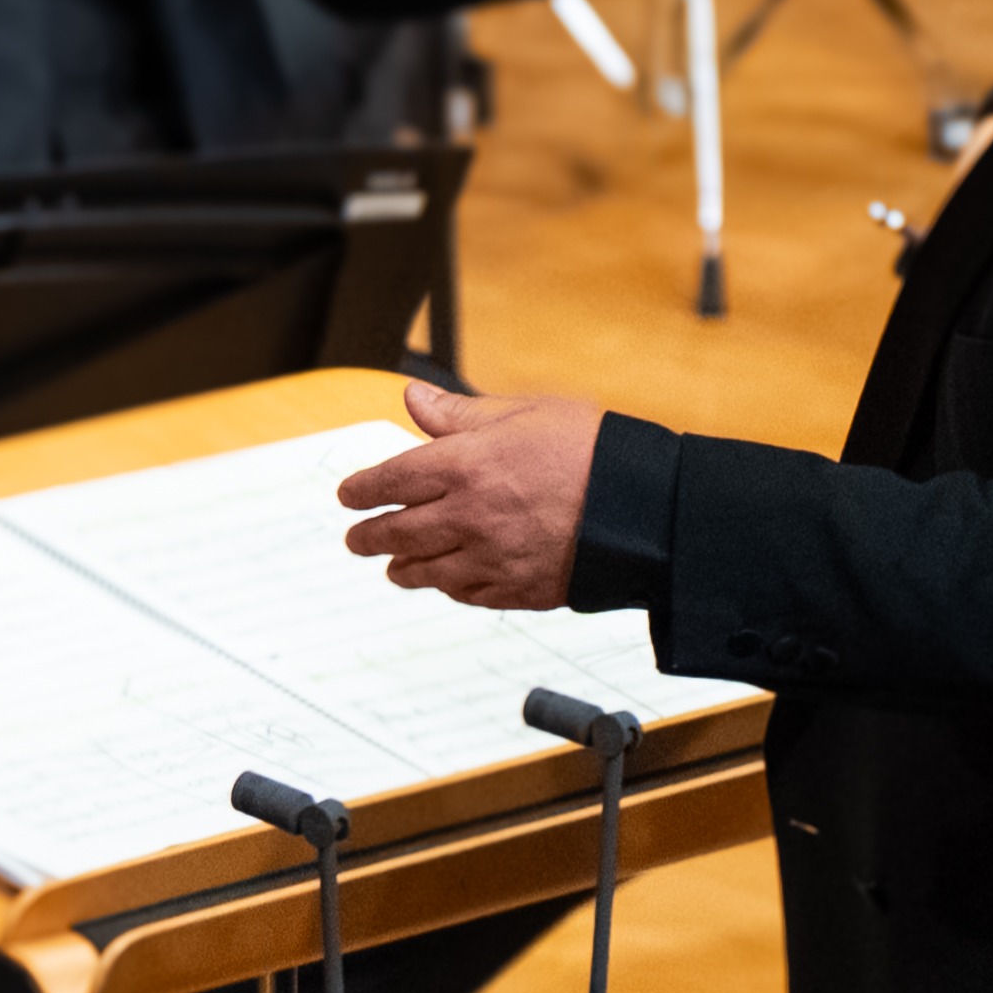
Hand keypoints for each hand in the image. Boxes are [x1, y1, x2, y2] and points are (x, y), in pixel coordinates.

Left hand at [330, 375, 601, 610]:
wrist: (644, 508)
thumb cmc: (591, 450)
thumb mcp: (523, 412)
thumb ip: (459, 413)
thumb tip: (411, 398)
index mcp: (466, 465)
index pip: (391, 480)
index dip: (362, 490)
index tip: (347, 495)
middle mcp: (469, 515)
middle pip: (397, 532)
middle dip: (368, 536)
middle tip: (356, 538)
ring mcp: (490, 557)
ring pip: (425, 571)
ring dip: (402, 569)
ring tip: (393, 567)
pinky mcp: (515, 589)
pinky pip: (465, 594)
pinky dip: (448, 588)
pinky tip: (443, 582)